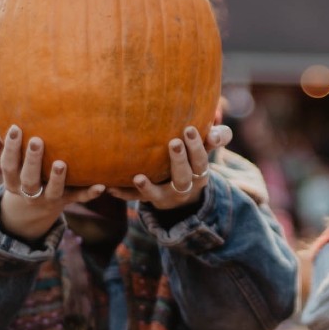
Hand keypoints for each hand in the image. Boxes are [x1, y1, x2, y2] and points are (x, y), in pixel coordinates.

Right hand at [0, 124, 106, 241]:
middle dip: (32, 160)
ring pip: (52, 191)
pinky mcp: (67, 199)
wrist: (34, 206)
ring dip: (57, 179)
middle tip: (37, 141)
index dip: (10, 148)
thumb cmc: (19, 170)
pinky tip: (102, 185)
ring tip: (61, 163)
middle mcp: (29, 190)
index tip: (16, 128)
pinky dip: (90, 193)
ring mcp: (49, 197)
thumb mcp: (3, 160)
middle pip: (28, 179)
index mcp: (12, 179)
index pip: (8, 165)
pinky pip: (79, 198)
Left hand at [108, 125, 232, 210]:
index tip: (189, 129)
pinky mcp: (148, 200)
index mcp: (200, 174)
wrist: (183, 192)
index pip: (201, 161)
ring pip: (157, 195)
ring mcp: (165, 196)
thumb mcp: (208, 148)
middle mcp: (183, 188)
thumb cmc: (194, 159)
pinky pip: (134, 199)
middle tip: (173, 143)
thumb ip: (218, 137)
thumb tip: (214, 133)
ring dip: (148, 188)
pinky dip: (123, 194)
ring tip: (137, 177)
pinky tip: (110, 187)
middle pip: (183, 178)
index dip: (197, 147)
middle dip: (179, 161)